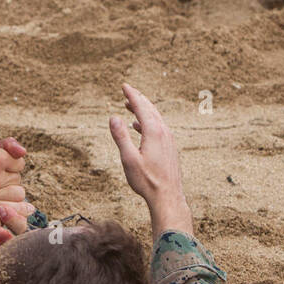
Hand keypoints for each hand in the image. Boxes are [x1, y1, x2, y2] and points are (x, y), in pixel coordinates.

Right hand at [109, 83, 192, 240]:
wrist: (168, 197)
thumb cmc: (147, 181)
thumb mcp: (129, 159)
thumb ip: (121, 137)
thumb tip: (114, 117)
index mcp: (154, 132)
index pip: (142, 107)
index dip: (132, 95)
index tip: (124, 86)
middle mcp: (164, 133)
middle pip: (151, 109)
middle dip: (138, 99)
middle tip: (128, 91)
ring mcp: (169, 140)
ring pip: (156, 118)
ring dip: (143, 110)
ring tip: (131, 106)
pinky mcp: (170, 148)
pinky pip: (159, 127)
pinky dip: (148, 121)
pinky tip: (139, 127)